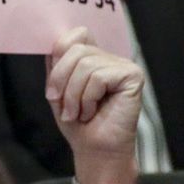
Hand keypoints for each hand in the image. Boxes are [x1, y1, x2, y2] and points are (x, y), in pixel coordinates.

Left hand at [45, 27, 142, 183]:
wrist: (94, 148)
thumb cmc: (77, 122)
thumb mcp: (57, 90)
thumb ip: (55, 65)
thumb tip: (50, 44)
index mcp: (92, 58)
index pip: (76, 34)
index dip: (60, 52)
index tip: (54, 85)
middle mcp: (109, 58)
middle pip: (75, 50)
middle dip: (61, 80)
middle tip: (62, 105)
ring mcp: (123, 66)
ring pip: (85, 65)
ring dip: (73, 95)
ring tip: (79, 112)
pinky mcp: (132, 76)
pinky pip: (98, 77)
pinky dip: (87, 98)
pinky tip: (92, 112)